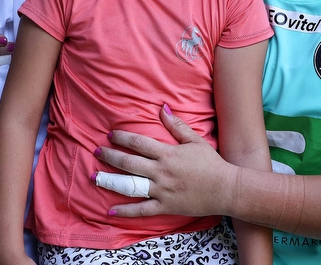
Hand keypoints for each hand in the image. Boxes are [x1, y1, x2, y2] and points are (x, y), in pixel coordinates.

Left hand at [94, 105, 236, 217]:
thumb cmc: (211, 163)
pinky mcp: (165, 207)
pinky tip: (110, 211)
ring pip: (130, 186)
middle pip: (129, 163)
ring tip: (95, 178)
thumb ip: (176, 125)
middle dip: (110, 156)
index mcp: (167, 154)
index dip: (122, 138)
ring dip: (111, 181)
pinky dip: (125, 212)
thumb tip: (162, 108)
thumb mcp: (195, 140)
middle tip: (96, 152)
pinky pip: (141, 210)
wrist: (226, 188)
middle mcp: (161, 172)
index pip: (138, 143)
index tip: (110, 135)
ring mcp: (162, 191)